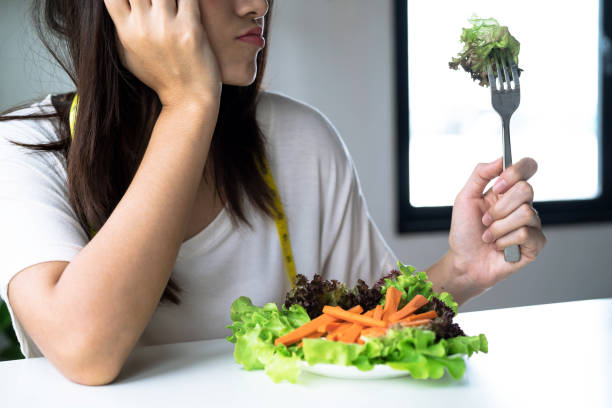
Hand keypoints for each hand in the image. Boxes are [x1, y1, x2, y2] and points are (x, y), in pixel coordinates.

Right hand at [104, 0, 221, 106]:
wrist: (189, 98)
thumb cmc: (161, 76)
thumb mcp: (129, 57)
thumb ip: (119, 29)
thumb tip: (113, 5)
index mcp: (127, 32)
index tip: (136, 0)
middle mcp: (144, 27)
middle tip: (157, 2)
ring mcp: (167, 27)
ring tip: (172, 3)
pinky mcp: (191, 28)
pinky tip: (186, 2)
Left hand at [443, 157, 545, 300]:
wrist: (464, 261)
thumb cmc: (464, 231)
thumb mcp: (465, 198)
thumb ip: (480, 174)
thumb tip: (501, 158)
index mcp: (507, 190)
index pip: (527, 167)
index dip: (515, 172)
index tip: (497, 186)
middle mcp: (523, 204)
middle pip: (526, 189)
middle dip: (499, 208)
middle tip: (485, 220)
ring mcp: (532, 224)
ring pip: (526, 213)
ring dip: (498, 227)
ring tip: (489, 236)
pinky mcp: (535, 244)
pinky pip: (526, 234)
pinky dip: (505, 241)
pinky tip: (499, 247)